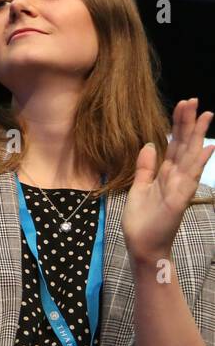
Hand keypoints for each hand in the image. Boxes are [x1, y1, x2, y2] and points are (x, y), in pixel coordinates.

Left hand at [123, 98, 213, 263]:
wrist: (142, 244)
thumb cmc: (142, 219)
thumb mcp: (139, 186)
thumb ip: (145, 167)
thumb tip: (150, 144)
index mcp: (165, 173)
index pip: (174, 143)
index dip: (178, 124)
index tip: (183, 104)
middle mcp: (176, 177)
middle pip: (184, 144)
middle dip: (188, 122)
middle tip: (193, 100)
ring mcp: (180, 186)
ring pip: (190, 155)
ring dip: (197, 135)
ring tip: (205, 114)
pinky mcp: (179, 198)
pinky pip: (190, 177)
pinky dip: (198, 162)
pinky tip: (206, 147)